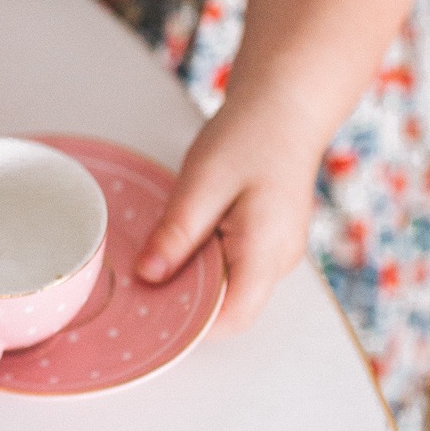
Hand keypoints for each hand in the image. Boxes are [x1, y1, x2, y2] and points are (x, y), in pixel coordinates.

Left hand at [135, 91, 323, 330]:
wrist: (286, 106)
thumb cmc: (249, 137)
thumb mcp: (201, 184)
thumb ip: (176, 235)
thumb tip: (149, 276)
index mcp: (266, 252)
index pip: (232, 318)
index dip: (191, 324)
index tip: (151, 312)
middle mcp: (279, 261)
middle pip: (231, 307)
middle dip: (189, 302)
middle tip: (143, 285)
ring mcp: (279, 252)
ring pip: (233, 287)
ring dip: (197, 280)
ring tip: (160, 258)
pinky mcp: (271, 240)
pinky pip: (237, 266)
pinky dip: (209, 262)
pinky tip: (184, 241)